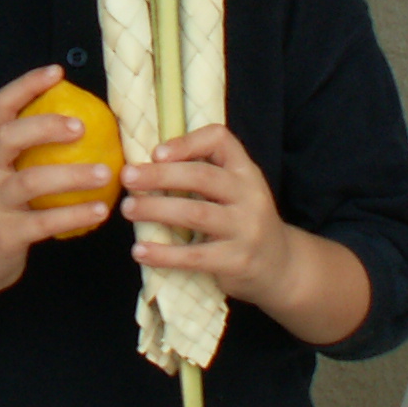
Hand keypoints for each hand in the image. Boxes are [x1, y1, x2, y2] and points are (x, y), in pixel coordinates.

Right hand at [0, 65, 116, 295]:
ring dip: (71, 175)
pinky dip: (75, 215)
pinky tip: (100, 210)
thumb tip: (88, 124)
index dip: (26, 85)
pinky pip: (44, 222)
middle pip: (8, 137)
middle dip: (44, 126)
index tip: (57, 71)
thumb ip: (31, 152)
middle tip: (82, 126)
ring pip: (30, 181)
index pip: (1, 107)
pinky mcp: (5, 234)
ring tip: (105, 172)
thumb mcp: (4, 174)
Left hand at [123, 125, 371, 346]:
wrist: (280, 266)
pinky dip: (164, 253)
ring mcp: (246, 228)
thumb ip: (204, 175)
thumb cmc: (242, 221)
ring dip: (156, 210)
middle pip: (202, 176)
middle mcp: (249, 195)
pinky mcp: (237, 259)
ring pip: (196, 214)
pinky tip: (140, 251)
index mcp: (245, 171)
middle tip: (127, 177)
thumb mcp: (235, 191)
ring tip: (128, 209)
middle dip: (160, 175)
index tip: (156, 152)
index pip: (221, 140)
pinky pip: (195, 256)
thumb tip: (145, 165)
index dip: (187, 142)